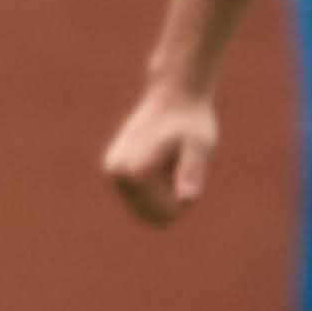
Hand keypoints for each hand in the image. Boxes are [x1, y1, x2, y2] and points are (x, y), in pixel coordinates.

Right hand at [104, 82, 218, 226]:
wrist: (175, 95)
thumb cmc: (191, 120)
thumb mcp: (199, 145)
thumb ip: (192, 171)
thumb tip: (187, 199)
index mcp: (132, 173)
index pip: (167, 214)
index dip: (186, 195)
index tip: (187, 165)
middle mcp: (115, 174)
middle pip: (153, 214)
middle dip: (172, 195)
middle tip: (179, 161)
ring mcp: (112, 172)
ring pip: (147, 207)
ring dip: (165, 188)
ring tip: (169, 157)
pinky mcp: (114, 170)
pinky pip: (142, 196)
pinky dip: (157, 183)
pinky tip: (160, 157)